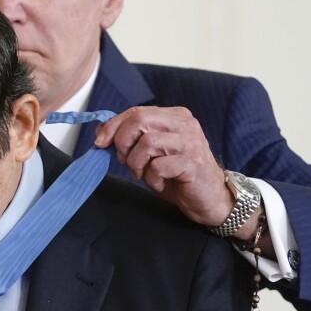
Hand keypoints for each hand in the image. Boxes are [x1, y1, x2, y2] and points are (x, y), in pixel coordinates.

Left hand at [94, 106, 232, 226]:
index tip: (100, 142)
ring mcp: (191, 142)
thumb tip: (101, 131)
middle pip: (139, 120)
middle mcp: (185, 124)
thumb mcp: (151, 154)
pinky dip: (151, 178)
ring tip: (143, 174)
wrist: (210, 200)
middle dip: (123, 143)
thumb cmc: (178, 176)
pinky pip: (158, 166)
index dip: (114, 126)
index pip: (136, 111)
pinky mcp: (193, 163)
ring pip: (147, 142)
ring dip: (136, 163)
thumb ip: (132, 139)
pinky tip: (159, 184)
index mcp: (174, 116)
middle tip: (125, 162)